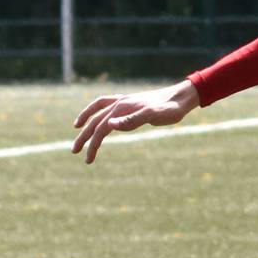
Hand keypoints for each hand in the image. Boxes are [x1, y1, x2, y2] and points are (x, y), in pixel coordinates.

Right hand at [71, 80, 197, 163]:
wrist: (183, 96)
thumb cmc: (171, 108)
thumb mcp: (154, 116)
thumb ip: (132, 120)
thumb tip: (109, 125)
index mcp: (122, 107)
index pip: (101, 129)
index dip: (92, 144)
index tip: (88, 160)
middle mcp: (120, 103)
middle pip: (96, 121)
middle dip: (84, 137)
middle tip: (75, 151)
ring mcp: (125, 101)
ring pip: (99, 110)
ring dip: (87, 121)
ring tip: (77, 129)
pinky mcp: (131, 102)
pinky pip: (109, 104)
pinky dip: (99, 110)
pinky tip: (101, 118)